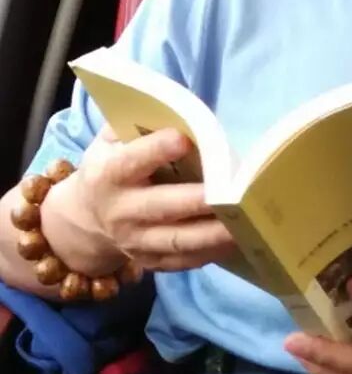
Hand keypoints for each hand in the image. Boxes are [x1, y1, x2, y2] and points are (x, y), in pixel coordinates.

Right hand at [44, 126, 235, 273]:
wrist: (84, 219)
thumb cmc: (109, 167)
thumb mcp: (108, 142)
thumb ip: (132, 124)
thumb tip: (175, 112)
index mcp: (108, 175)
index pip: (131, 162)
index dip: (156, 150)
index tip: (184, 138)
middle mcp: (120, 212)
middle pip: (162, 207)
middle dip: (197, 200)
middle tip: (232, 191)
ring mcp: (136, 242)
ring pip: (178, 241)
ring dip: (213, 233)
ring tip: (244, 220)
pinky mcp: (151, 262)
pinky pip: (184, 261)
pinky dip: (212, 252)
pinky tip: (237, 239)